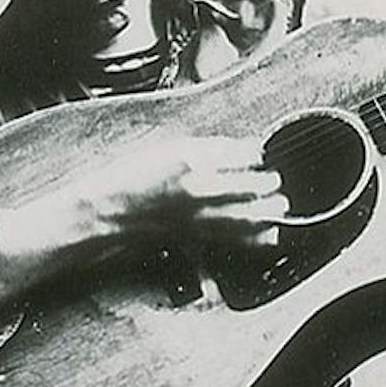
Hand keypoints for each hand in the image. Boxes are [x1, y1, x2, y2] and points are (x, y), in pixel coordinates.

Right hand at [15, 136, 288, 254]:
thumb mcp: (168, 149)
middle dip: (269, 181)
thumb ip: (206, 149)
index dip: (255, 153)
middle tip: (275, 179)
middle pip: (252, 183)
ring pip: (250, 213)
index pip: (241, 152)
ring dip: (270, 208)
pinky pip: (235, 237)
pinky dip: (257, 236)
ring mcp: (199, 213)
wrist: (106, 212)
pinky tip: (269, 233)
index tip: (260, 154)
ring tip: (280, 205)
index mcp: (191, 156)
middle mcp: (199, 185)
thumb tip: (241, 150)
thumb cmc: (131, 178)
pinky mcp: (197, 234)